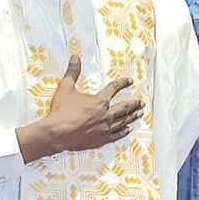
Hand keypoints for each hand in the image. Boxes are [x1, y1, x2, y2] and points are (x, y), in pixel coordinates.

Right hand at [21, 55, 142, 155]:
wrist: (57, 133)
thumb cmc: (61, 112)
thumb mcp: (66, 88)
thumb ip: (72, 72)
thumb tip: (75, 59)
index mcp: (99, 101)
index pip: (113, 89)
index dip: (122, 83)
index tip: (129, 81)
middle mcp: (105, 114)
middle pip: (124, 107)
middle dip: (134, 104)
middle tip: (141, 102)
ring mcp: (105, 128)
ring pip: (123, 121)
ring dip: (132, 116)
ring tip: (140, 114)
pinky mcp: (101, 140)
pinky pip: (117, 135)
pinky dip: (123, 131)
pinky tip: (128, 129)